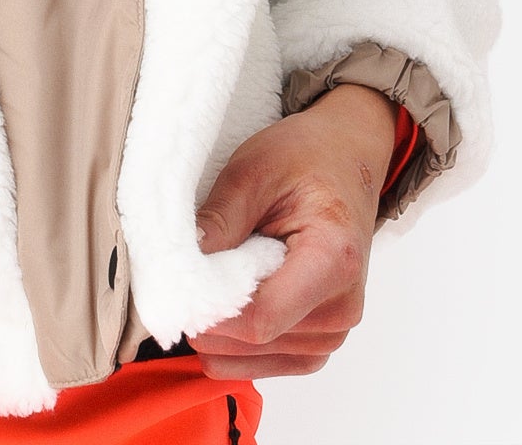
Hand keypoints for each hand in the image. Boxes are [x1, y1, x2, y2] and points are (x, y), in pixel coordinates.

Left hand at [189, 83, 397, 379]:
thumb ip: (220, 219)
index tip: (176, 284)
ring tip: (211, 278)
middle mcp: (342, 307)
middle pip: (255, 339)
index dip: (210, 309)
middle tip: (184, 272)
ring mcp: (335, 330)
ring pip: (256, 356)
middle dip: (209, 315)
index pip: (261, 318)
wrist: (346, 160)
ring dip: (220, 329)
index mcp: (333, 260)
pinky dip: (234, 343)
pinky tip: (219, 309)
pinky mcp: (320, 340)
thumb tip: (179, 267)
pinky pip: (267, 362)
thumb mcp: (254, 169)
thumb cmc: (306, 159)